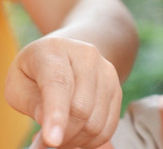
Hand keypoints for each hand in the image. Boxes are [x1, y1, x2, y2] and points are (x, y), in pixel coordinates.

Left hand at [5, 37, 121, 147]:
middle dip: (63, 135)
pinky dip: (91, 141)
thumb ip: (33, 104)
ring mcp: (106, 71)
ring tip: (60, 137)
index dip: (56, 114)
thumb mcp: (18, 85)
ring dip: (76, 140)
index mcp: (54, 51)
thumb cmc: (35, 73)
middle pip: (81, 108)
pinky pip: (108, 126)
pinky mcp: (117, 88)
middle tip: (45, 144)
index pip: (59, 84)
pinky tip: (76, 135)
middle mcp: (86, 56)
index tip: (51, 141)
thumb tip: (54, 127)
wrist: (66, 56)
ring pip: (96, 121)